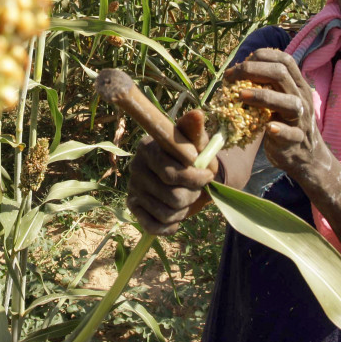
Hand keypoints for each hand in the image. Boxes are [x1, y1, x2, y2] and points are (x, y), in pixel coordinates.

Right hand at [125, 110, 214, 234]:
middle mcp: (135, 167)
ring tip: (188, 198)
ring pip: (167, 213)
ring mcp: (133, 189)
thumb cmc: (194, 156)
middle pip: (172, 196)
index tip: (208, 174)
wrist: (191, 177)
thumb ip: (195, 130)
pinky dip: (170, 226)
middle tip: (197, 188)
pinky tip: (176, 217)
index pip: (171, 174)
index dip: (195, 178)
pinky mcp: (133, 207)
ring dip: (185, 210)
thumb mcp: (197, 142)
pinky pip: (154, 227)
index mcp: (148, 148)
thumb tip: (197, 114)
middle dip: (193, 195)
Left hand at [222, 48, 320, 172]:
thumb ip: (266, 85)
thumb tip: (236, 72)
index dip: (261, 56)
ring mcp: (301, 120)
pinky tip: (267, 127)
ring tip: (241, 95)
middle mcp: (301, 98)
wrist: (306, 156)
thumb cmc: (285, 122)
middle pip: (282, 74)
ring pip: (290, 102)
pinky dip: (279, 130)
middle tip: (230, 77)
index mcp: (297, 84)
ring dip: (264, 96)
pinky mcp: (296, 141)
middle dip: (253, 70)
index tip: (240, 63)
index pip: (284, 60)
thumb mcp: (279, 99)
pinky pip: (290, 134)